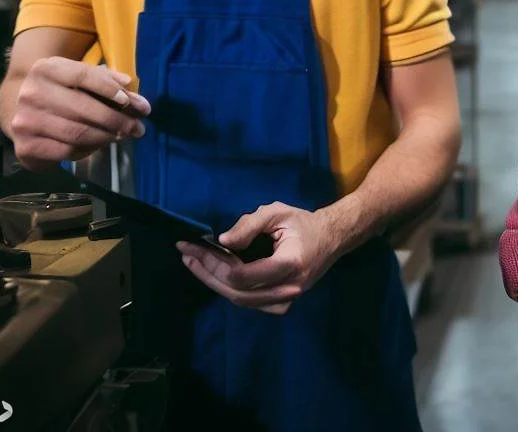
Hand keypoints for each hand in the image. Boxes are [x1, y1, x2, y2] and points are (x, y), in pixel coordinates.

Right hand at [9, 57, 150, 169]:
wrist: (24, 115)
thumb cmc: (62, 92)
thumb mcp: (80, 78)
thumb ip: (107, 80)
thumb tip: (129, 84)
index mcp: (46, 69)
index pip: (83, 75)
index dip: (109, 88)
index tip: (129, 101)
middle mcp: (31, 93)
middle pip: (83, 108)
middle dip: (116, 120)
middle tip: (137, 128)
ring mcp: (25, 120)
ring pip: (77, 132)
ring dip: (107, 136)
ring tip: (123, 135)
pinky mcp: (26, 146)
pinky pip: (67, 151)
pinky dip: (89, 149)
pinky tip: (100, 144)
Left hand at [177, 201, 348, 314]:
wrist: (331, 239)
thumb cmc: (304, 223)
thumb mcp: (278, 213)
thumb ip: (249, 225)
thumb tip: (222, 242)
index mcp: (289, 265)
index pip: (242, 277)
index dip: (215, 263)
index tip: (196, 245)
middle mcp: (287, 289)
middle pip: (236, 292)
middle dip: (207, 273)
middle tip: (186, 254)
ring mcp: (285, 301)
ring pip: (239, 300)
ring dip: (213, 281)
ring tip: (193, 262)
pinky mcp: (280, 304)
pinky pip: (248, 301)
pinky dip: (227, 288)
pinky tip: (212, 273)